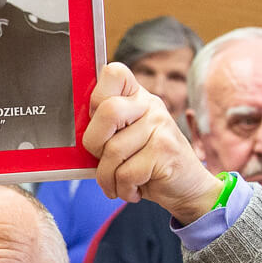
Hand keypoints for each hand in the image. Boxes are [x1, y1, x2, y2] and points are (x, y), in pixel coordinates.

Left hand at [80, 62, 224, 223]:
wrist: (187, 188)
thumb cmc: (146, 165)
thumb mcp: (125, 140)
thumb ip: (105, 128)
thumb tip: (74, 128)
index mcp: (137, 97)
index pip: (114, 73)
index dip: (97, 96)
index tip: (98, 123)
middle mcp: (151, 105)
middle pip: (108, 111)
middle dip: (94, 145)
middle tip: (103, 160)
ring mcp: (161, 126)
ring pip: (113, 150)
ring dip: (108, 177)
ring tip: (119, 183)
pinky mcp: (166, 151)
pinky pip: (126, 172)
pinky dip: (123, 189)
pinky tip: (133, 189)